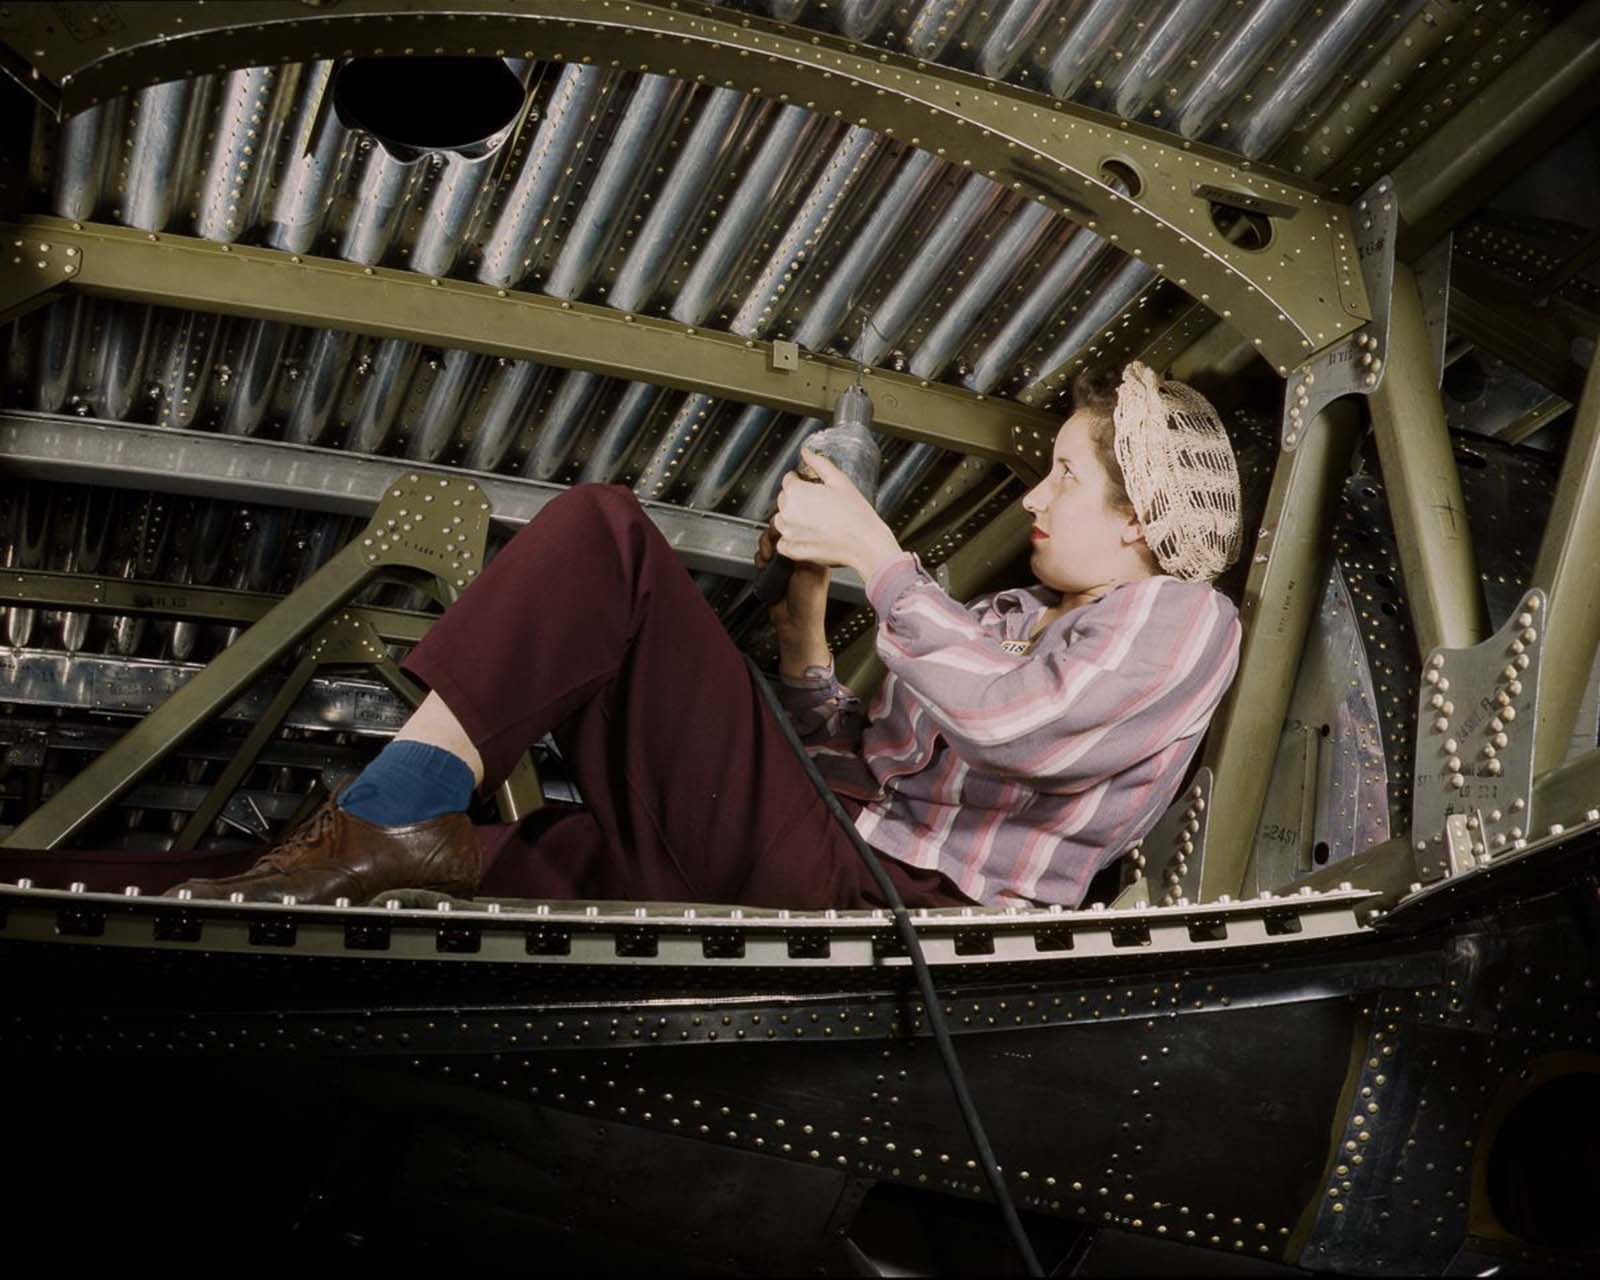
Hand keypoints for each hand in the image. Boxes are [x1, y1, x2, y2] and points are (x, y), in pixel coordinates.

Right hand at [755, 522, 830, 636]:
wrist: (794, 622)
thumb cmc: (809, 602)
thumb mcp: (810, 570)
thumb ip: (802, 550)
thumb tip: (792, 533)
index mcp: (815, 552)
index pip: (801, 529)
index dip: (788, 525)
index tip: (781, 528)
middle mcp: (800, 555)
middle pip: (782, 532)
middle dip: (773, 537)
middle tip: (772, 548)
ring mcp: (786, 562)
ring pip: (770, 542)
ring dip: (765, 548)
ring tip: (768, 560)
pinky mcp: (773, 569)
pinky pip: (762, 556)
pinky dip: (760, 559)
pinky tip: (765, 567)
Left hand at [773, 448, 902, 581]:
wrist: (865, 543)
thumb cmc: (855, 513)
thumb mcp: (839, 480)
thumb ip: (819, 463)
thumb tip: (806, 452)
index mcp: (796, 492)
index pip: (788, 480)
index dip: (799, 479)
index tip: (808, 484)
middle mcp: (787, 513)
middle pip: (783, 499)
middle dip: (795, 498)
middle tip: (815, 502)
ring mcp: (789, 534)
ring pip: (781, 520)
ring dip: (790, 517)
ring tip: (811, 519)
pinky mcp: (794, 551)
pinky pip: (783, 543)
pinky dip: (790, 539)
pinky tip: (805, 535)